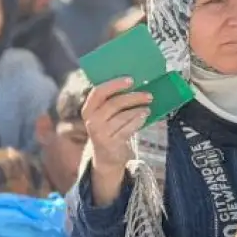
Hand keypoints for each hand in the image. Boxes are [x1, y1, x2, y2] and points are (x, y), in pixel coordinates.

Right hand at [82, 77, 151, 203]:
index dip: (114, 84)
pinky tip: (145, 115)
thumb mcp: (105, 115)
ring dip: (138, 109)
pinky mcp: (111, 143)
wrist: (105, 156)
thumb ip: (113, 101)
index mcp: (88, 109)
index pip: (98, 92)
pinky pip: (128, 128)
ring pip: (123, 116)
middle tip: (148, 94)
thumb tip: (136, 84)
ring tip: (148, 106)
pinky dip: (138, 120)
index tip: (131, 80)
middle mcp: (91, 121)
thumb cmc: (109, 128)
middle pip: (113, 103)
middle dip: (133, 97)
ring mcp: (100, 133)